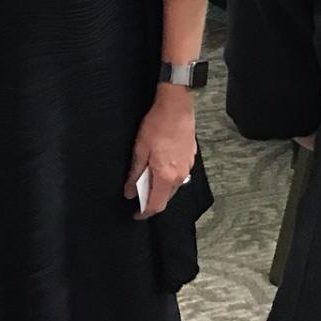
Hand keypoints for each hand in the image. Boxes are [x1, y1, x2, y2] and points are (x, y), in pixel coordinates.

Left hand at [125, 85, 194, 220]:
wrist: (177, 106)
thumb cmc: (157, 125)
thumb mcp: (140, 150)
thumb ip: (135, 174)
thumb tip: (130, 192)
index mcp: (166, 176)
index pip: (156, 204)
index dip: (144, 213)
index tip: (136, 214)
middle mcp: (180, 175)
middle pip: (166, 197)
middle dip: (152, 200)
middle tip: (138, 194)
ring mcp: (188, 167)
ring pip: (173, 186)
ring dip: (160, 188)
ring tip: (147, 178)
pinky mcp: (191, 158)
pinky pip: (179, 175)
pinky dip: (168, 176)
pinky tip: (159, 166)